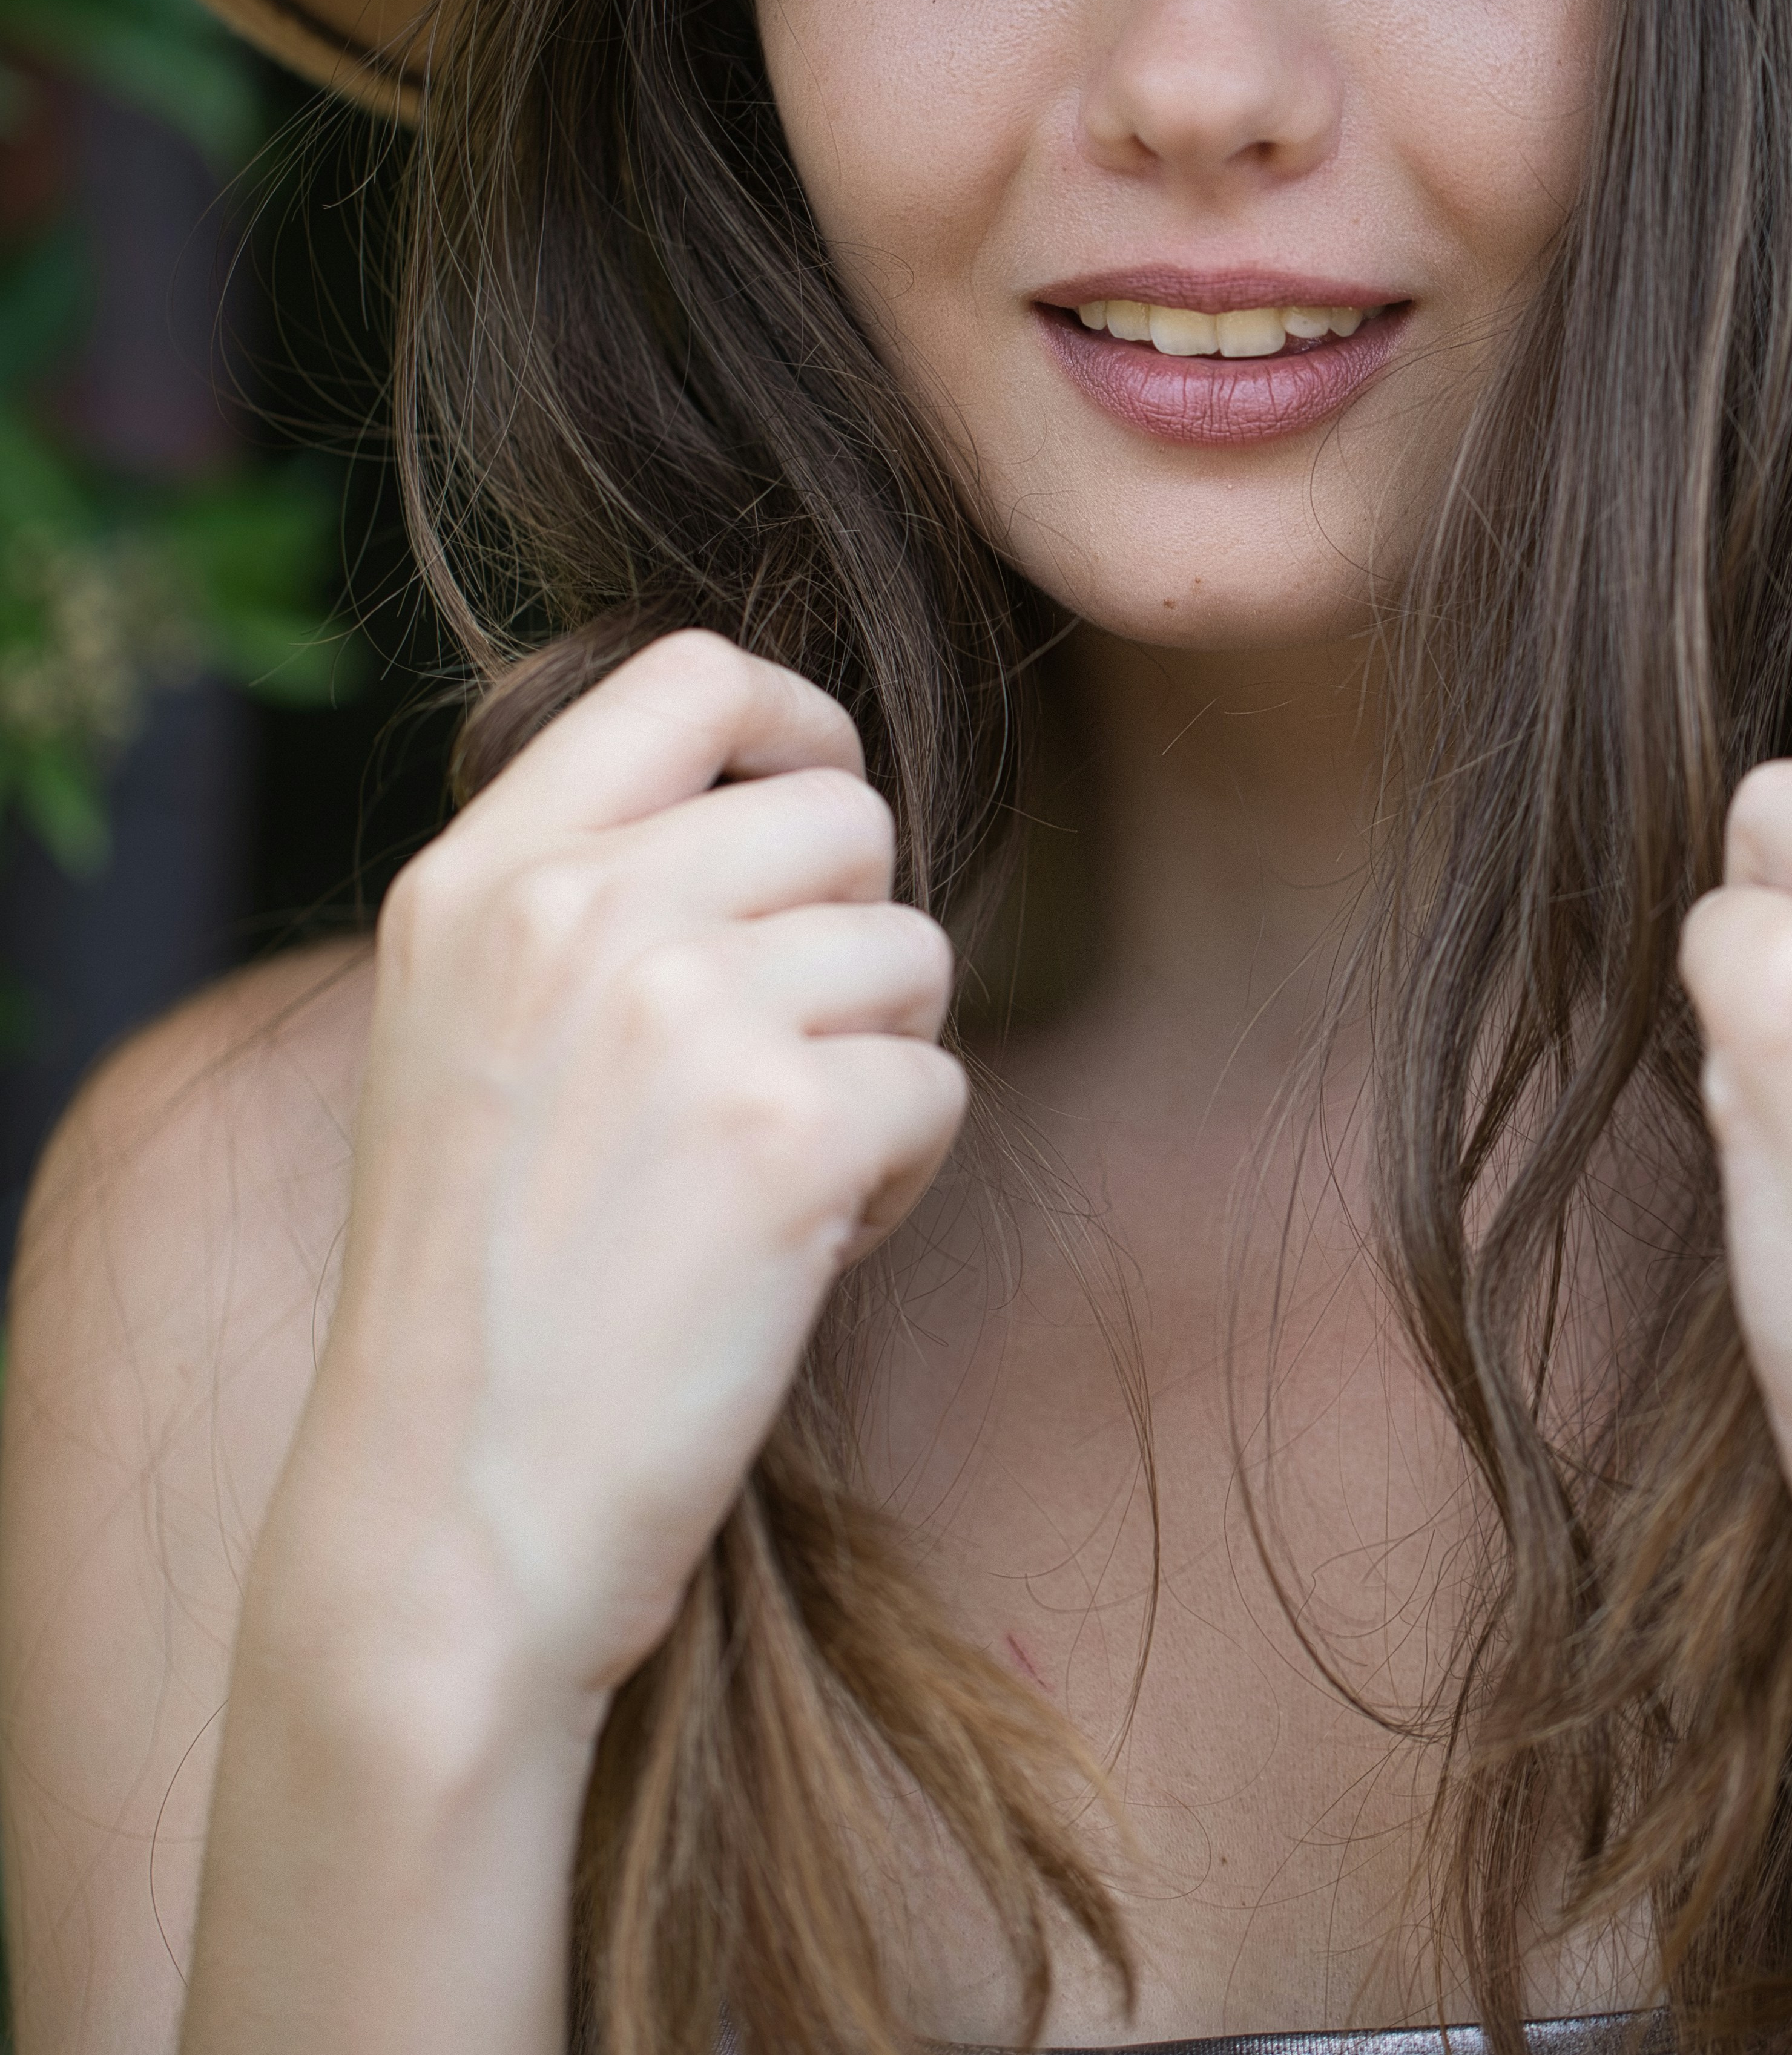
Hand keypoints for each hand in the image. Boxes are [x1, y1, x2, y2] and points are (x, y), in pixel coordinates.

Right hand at [262, 632, 964, 1719]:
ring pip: (912, 951)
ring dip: (876, 1064)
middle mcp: (575, 914)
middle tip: (776, 1068)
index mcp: (479, 877)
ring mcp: (681, 1016)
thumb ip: (586, 891)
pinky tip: (797, 1249)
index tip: (811, 810)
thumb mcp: (461, 1029)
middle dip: (851, 935)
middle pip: (842, 814)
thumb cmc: (478, 1291)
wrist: (446, 1525)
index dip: (796, 723)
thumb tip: (778, 789)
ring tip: (768, 1176)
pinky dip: (899, 1174)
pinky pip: (936, 1085)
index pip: (690, 673)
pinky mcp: (785, 1136)